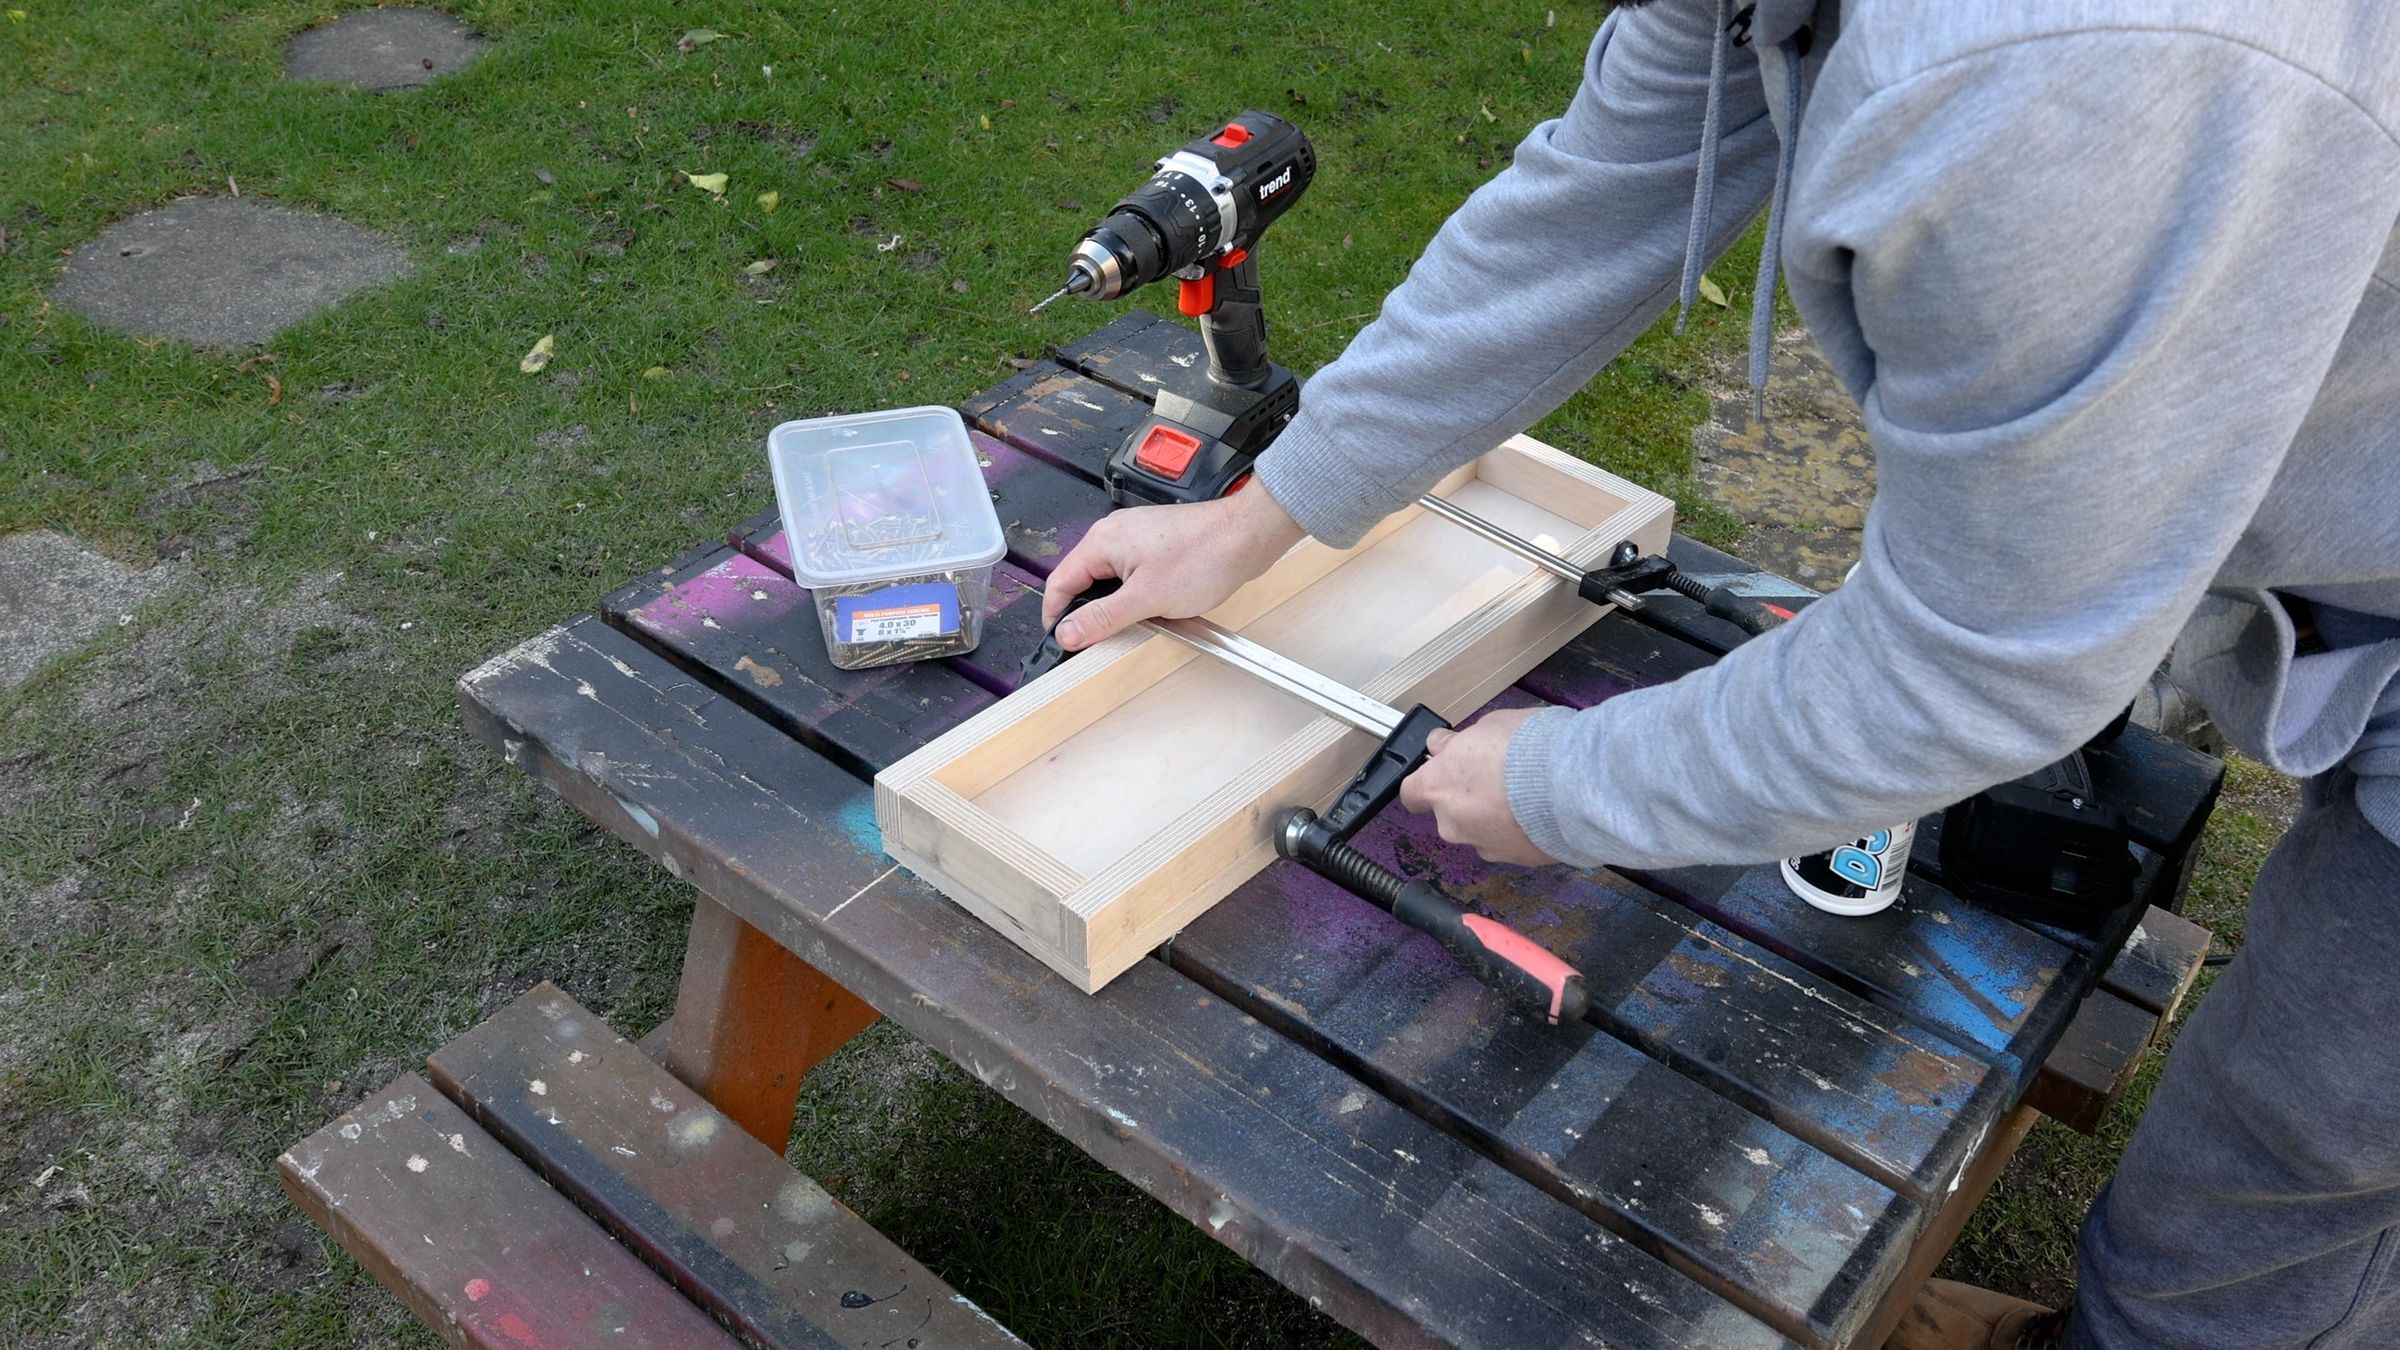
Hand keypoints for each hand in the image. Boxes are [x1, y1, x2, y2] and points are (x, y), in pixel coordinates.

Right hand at [1040, 485, 1306, 649]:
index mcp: (1101, 542)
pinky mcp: (1156, 546)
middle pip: (1083, 581)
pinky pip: (1132, 576)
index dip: (1056, 616)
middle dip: (1088, 613)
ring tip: (1131, 626)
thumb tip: (1066, 633)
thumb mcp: (1146, 599)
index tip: (1061, 643)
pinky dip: (1136, 596)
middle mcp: (1113, 535)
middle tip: (1097, 642)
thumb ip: (1102, 617)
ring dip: (1116, 606)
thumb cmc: (1204, 557)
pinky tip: (1154, 611)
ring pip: (1109, 581)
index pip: (1060, 582)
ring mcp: (1136, 539)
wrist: (1247, 536)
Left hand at [1399, 706, 1555, 865]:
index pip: (1412, 792)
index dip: (1429, 780)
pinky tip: (1544, 810)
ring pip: (1482, 831)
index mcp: (1438, 788)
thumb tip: (1443, 746)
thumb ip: (1458, 743)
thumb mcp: (1488, 725)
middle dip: (1468, 798)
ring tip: (1529, 793)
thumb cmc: (1528, 747)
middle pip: (1450, 814)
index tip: (1447, 767)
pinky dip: (1522, 830)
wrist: (1576, 783)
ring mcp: (1486, 847)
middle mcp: (1454, 824)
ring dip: (1497, 816)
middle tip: (1498, 775)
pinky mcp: (1519, 861)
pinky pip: (1512, 843)